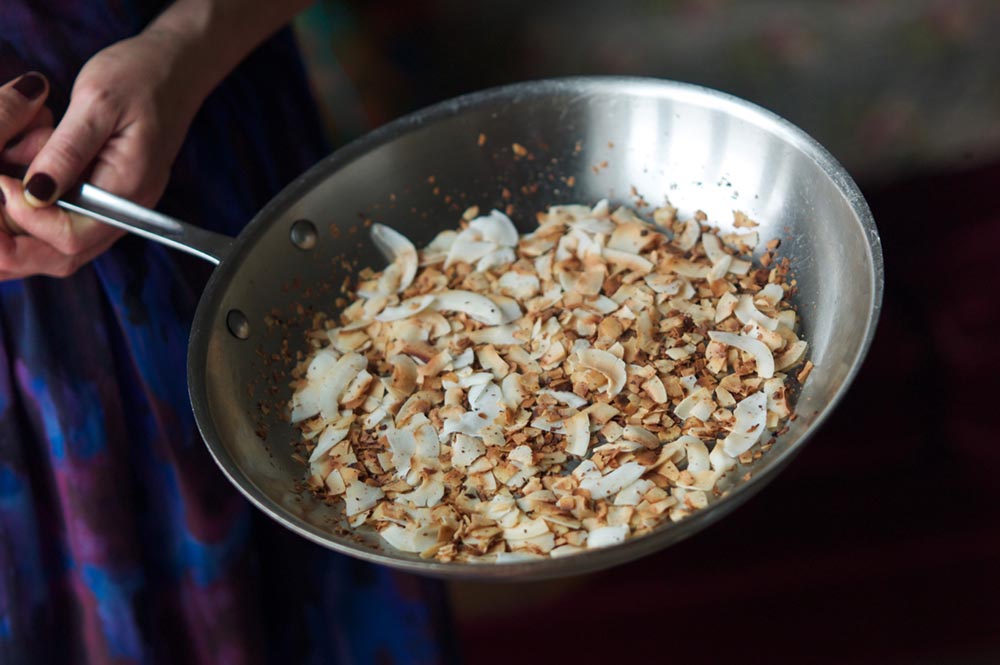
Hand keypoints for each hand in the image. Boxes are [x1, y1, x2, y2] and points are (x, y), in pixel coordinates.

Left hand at [0, 29, 202, 279]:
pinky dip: (32, 222)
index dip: (28, 219)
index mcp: (127, 192)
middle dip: (16, 244)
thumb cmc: (140, 79)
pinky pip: (65, 230)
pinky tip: (12, 194)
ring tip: (0, 193)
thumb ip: (66, 151)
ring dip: (21, 236)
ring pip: (61, 251)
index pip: (71, 237)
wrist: (173, 71)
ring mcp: (114, 210)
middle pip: (63, 258)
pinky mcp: (102, 200)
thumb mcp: (97, 102)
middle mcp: (123, 212)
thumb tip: (34, 192)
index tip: (2, 180)